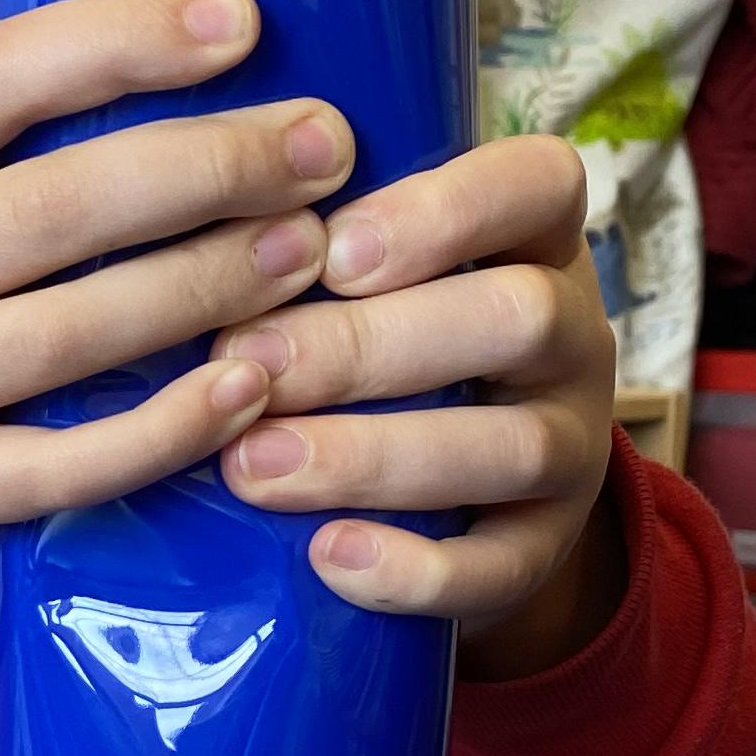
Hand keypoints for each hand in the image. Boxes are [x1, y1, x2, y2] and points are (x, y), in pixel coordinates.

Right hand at [0, 0, 338, 693]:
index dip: (117, 40)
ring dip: (208, 283)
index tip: (240, 21)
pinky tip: (248, 387)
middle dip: (206, 166)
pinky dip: (165, 426)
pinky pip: (62, 463)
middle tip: (321, 146)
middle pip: (49, 206)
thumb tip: (166, 60)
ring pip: (68, 330)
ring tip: (309, 248)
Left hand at [211, 135, 621, 680]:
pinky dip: (413, 570)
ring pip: (513, 447)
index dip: (445, 211)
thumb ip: (311, 249)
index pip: (538, 185)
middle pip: (519, 316)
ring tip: (252, 465)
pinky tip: (327, 557)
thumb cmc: (383, 344)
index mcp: (533, 242)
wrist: (456, 495)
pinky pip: (502, 568)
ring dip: (374, 454)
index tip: (331, 249)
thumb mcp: (371, 278)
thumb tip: (183, 250)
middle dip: (373, 344)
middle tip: (248, 364)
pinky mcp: (543, 549)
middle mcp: (573, 337)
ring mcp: (572, 449)